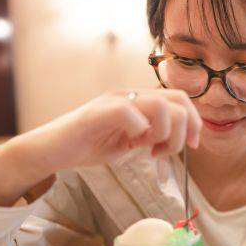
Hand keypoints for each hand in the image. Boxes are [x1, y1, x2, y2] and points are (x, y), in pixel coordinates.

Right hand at [8, 89, 200, 173]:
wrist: (51, 151)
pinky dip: (140, 131)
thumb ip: (151, 137)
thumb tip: (177, 141)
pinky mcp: (97, 113)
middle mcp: (128, 95)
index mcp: (138, 100)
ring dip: (165, 133)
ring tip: (151, 150)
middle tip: (168, 151)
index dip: (195, 122)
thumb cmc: (87, 145)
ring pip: (160, 105)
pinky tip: (134, 146)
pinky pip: (129, 112)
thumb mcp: (129, 142)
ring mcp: (113, 101)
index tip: (193, 146)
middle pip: (178, 99)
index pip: (180, 99)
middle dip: (185, 130)